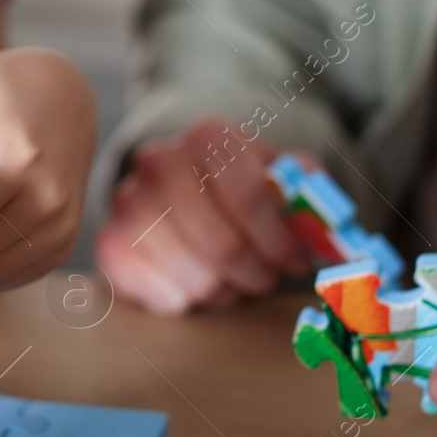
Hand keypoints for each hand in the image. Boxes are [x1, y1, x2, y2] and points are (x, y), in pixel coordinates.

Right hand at [94, 118, 307, 312]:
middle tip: (264, 277)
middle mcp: (159, 160)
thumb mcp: (284, 182)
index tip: (295, 259)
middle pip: (221, 244)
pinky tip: (192, 291)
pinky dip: (178, 299)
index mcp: (208, 137)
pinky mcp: (110, 241)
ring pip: (191, 274)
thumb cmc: (244, 194)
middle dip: (254, 272)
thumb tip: (326, 225)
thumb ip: (309, 196)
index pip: (249, 196)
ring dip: (222, 290)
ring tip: (231, 281)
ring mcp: (127, 201)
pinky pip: (150, 287)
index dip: (279, 239)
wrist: (186, 192)